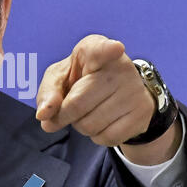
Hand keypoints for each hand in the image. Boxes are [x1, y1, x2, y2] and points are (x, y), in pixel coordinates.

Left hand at [36, 34, 156, 146]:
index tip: (114, 48)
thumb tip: (44, 115)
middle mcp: (120, 67)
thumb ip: (47, 92)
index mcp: (95, 49)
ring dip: (80, 126)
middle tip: (66, 110)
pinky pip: (106, 138)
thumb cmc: (82, 79)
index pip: (101, 49)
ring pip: (89, 125)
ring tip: (89, 110)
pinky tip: (103, 120)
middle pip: (77, 104)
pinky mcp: (142, 113)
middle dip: (63, 115)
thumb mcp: (60, 77)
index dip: (107, 49)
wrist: (118, 90)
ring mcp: (134, 91)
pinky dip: (96, 135)